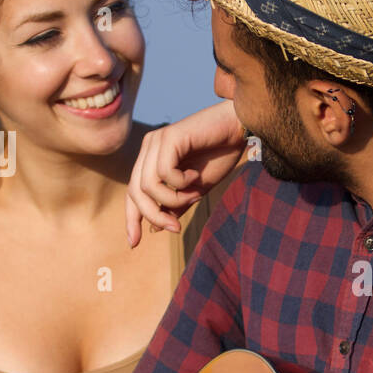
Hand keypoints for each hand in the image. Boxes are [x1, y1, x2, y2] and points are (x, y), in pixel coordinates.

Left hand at [126, 100, 249, 246]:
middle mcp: (149, 148)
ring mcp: (156, 141)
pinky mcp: (168, 137)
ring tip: (194, 194)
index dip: (131, 218)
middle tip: (176, 228)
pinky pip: (164, 173)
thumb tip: (155, 228)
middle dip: (152, 215)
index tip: (135, 243)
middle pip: (134, 191)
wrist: (240, 129)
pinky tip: (196, 175)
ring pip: (147, 185)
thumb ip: (175, 205)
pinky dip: (181, 183)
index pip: (132, 192)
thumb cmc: (221, 155)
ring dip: (173, 199)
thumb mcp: (195, 190)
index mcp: (152, 159)